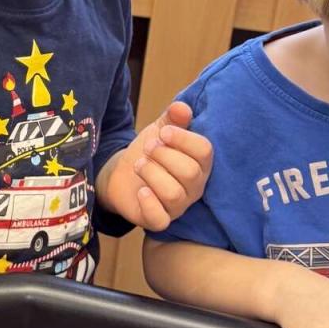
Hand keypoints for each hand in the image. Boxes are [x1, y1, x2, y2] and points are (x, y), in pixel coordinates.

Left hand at [97, 101, 212, 228]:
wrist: (123, 175)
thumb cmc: (149, 153)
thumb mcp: (160, 131)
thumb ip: (172, 119)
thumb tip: (181, 107)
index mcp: (200, 162)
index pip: (204, 151)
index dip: (183, 139)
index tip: (163, 132)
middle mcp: (194, 186)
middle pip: (190, 173)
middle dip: (164, 155)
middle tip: (148, 148)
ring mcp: (178, 206)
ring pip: (174, 193)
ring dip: (152, 173)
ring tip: (139, 164)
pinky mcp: (159, 220)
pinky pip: (160, 219)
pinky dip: (149, 203)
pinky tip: (140, 190)